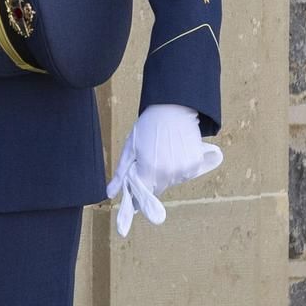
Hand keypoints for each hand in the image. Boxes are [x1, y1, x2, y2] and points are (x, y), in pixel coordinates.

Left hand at [107, 103, 222, 237]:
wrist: (173, 108)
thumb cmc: (148, 126)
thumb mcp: (130, 148)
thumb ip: (120, 173)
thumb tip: (110, 194)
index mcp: (149, 171)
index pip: (142, 197)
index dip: (137, 196)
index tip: (135, 194)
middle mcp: (168, 174)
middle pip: (157, 189)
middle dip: (151, 181)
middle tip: (149, 161)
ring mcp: (184, 170)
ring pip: (172, 182)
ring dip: (166, 174)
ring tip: (163, 153)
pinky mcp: (196, 164)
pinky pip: (185, 175)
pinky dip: (180, 168)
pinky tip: (175, 152)